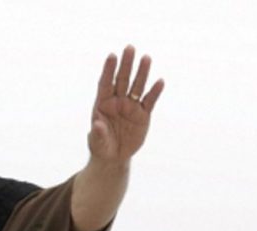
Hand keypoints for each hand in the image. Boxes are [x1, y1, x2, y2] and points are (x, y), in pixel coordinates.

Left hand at [88, 45, 163, 163]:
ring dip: (142, 73)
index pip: (105, 83)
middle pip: (122, 79)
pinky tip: (159, 81)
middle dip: (126, 64)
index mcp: (103, 104)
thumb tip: (96, 125)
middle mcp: (117, 101)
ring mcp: (131, 107)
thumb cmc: (101, 146)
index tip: (112, 55)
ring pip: (137, 86)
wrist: (114, 156)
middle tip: (130, 48)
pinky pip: (149, 101)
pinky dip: (155, 92)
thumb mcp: (97, 142)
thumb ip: (97, 133)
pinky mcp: (143, 115)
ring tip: (146, 58)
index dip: (108, 69)